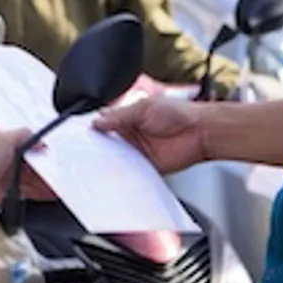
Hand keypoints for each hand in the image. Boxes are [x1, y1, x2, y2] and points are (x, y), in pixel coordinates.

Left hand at [0, 128, 54, 201]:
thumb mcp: (4, 139)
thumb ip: (24, 135)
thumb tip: (42, 141)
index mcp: (9, 140)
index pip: (31, 140)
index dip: (44, 144)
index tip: (57, 148)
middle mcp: (12, 156)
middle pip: (36, 160)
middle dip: (49, 164)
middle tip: (63, 167)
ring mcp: (13, 172)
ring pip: (36, 176)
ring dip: (48, 180)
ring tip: (61, 183)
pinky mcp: (13, 187)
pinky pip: (31, 190)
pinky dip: (42, 192)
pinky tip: (52, 193)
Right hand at [93, 96, 212, 173]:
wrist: (201, 132)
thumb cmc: (179, 113)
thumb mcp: (144, 108)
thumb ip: (120, 116)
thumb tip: (97, 121)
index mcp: (127, 118)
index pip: (104, 124)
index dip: (93, 129)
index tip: (81, 134)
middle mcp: (130, 136)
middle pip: (106, 143)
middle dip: (96, 147)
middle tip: (86, 150)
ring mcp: (137, 152)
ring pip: (115, 159)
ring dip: (108, 161)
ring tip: (97, 163)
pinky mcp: (145, 167)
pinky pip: (130, 173)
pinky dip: (123, 174)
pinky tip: (116, 174)